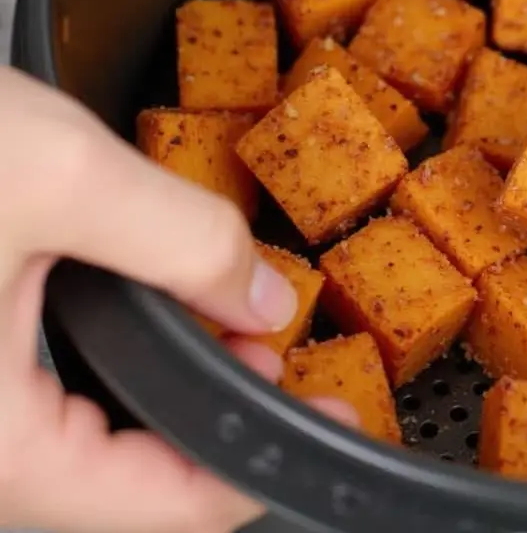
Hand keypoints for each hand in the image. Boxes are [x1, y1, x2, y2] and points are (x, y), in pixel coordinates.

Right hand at [0, 66, 346, 532]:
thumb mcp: (53, 176)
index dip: (266, 464)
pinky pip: (36, 403)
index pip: (164, 506)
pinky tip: (137, 305)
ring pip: (79, 441)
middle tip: (281, 347)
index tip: (340, 417)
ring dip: (160, 387)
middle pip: (125, 482)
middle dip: (219, 414)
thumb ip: (180, 241)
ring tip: (225, 319)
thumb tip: (261, 296)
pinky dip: (103, 365)